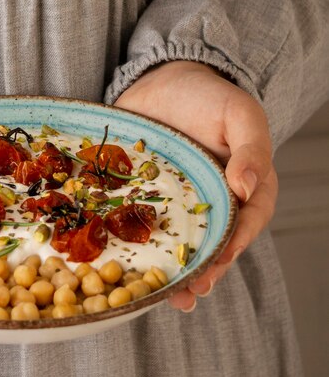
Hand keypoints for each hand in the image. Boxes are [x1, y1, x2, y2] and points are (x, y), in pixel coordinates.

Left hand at [114, 61, 276, 311]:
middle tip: (188, 294)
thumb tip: (247, 187)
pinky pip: (141, 225)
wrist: (162, 80)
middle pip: (212, 245)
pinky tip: (126, 265)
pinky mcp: (143, 198)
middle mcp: (211, 203)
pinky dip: (136, 246)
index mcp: (243, 188)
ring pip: (177, 243)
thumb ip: (250, 149)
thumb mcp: (239, 114)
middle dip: (202, 272)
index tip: (217, 264)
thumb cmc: (208, 96)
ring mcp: (175, 203)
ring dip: (172, 272)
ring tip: (163, 296)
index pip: (245, 224)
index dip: (233, 247)